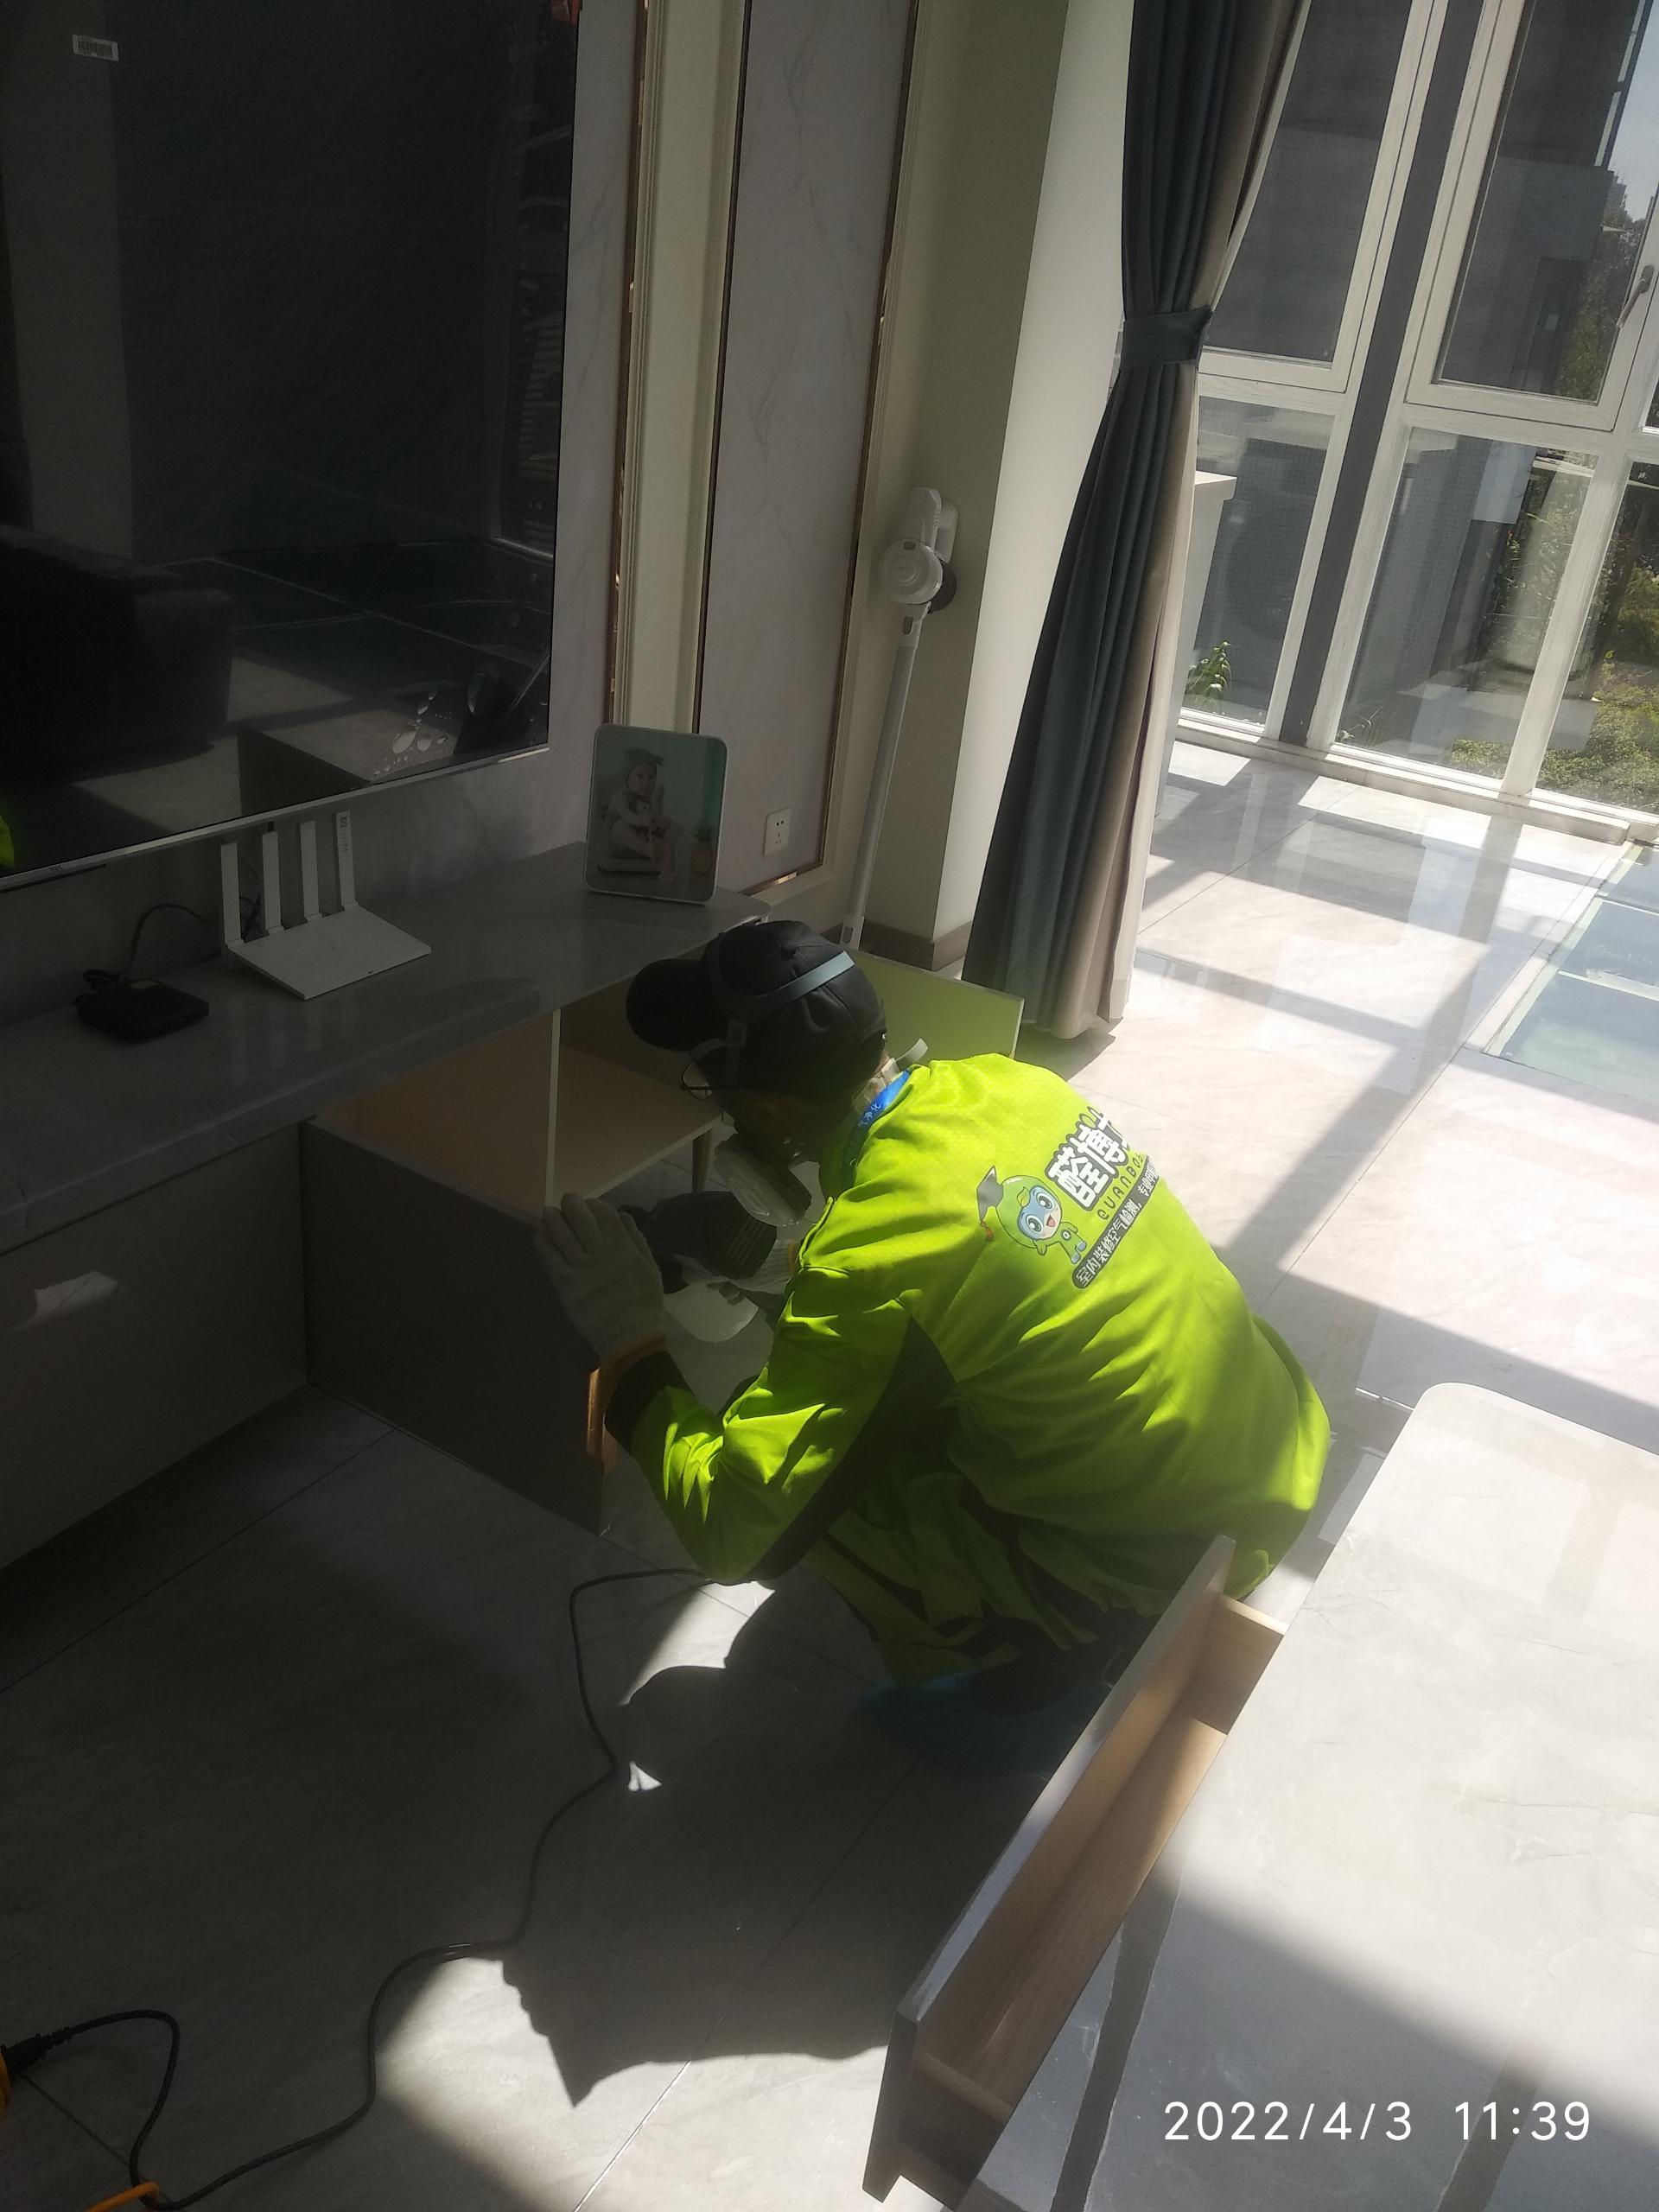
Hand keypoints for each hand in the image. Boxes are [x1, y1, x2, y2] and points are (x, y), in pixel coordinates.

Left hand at [537, 1193, 665, 1364]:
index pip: (605, 1214)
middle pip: (581, 1217)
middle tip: (566, 1201)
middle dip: (571, 1204)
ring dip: (552, 1218)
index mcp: (624, 1246)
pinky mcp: (566, 1283)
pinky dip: (543, 1242)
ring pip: (562, 1233)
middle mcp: (601, 1251)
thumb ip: (637, 1241)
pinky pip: (550, 1257)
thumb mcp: (650, 1268)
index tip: (588, 1203)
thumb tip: (622, 1215)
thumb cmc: (643, 1303)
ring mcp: (581, 1266)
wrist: (630, 1335)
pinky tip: (539, 1235)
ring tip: (548, 1213)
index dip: (594, 1204)